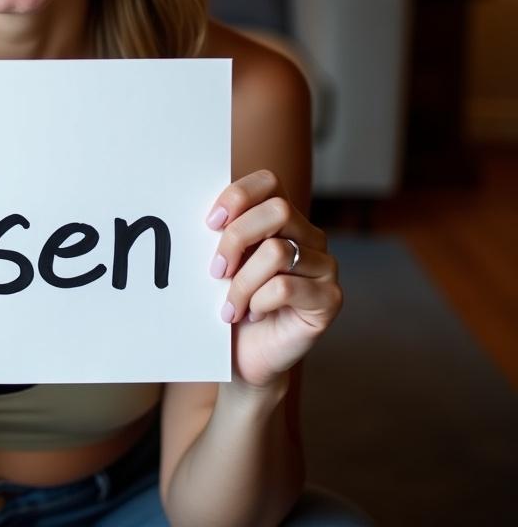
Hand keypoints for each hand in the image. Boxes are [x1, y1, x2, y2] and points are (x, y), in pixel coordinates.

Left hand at [206, 170, 341, 389]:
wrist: (244, 356)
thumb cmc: (231, 301)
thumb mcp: (223, 260)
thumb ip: (223, 232)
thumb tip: (208, 216)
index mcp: (283, 218)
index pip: (269, 182)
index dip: (238, 195)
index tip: (210, 223)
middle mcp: (310, 236)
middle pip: (277, 211)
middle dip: (236, 238)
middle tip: (215, 270)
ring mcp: (325, 267)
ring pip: (277, 252)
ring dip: (241, 281)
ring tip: (229, 305)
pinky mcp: (330, 299)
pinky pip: (285, 288)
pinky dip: (258, 301)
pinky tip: (252, 314)